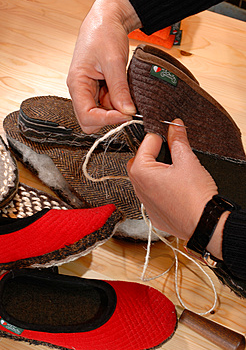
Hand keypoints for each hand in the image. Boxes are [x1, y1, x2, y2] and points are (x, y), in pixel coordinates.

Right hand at [67, 0, 141, 133]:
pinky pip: (108, 104)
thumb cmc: (103, 34)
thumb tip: (127, 111)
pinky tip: (123, 89)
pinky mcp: (98, 90)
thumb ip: (119, 89)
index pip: (87, 116)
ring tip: (124, 90)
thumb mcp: (114, 61)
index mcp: (77, 84)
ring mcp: (89, 91)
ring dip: (115, 108)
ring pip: (101, 114)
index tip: (125, 115)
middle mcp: (80, 91)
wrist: (106, 20)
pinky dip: (118, 101)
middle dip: (109, 117)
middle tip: (126, 106)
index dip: (107, 119)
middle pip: (91, 120)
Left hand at [127, 119, 217, 240]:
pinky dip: (160, 191)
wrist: (205, 224)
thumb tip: (175, 125)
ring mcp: (145, 204)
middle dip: (152, 154)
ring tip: (174, 173)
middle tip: (170, 154)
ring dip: (155, 173)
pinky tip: (175, 191)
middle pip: (139, 162)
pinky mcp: (154, 215)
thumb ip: (178, 140)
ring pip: (145, 180)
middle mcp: (138, 189)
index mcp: (141, 172)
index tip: (171, 138)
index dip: (160, 138)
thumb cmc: (194, 195)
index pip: (146, 143)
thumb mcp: (187, 160)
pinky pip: (152, 197)